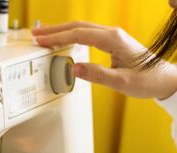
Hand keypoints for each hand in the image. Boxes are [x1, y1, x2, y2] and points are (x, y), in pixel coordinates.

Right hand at [32, 21, 176, 98]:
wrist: (162, 79)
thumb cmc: (146, 80)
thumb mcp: (121, 82)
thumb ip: (97, 75)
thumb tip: (74, 68)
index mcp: (113, 40)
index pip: (79, 34)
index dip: (58, 37)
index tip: (42, 41)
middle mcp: (112, 34)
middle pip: (77, 26)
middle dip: (54, 29)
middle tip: (35, 34)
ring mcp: (111, 37)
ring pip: (81, 28)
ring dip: (61, 31)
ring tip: (43, 35)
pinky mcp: (111, 42)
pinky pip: (86, 34)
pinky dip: (70, 35)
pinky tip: (63, 39)